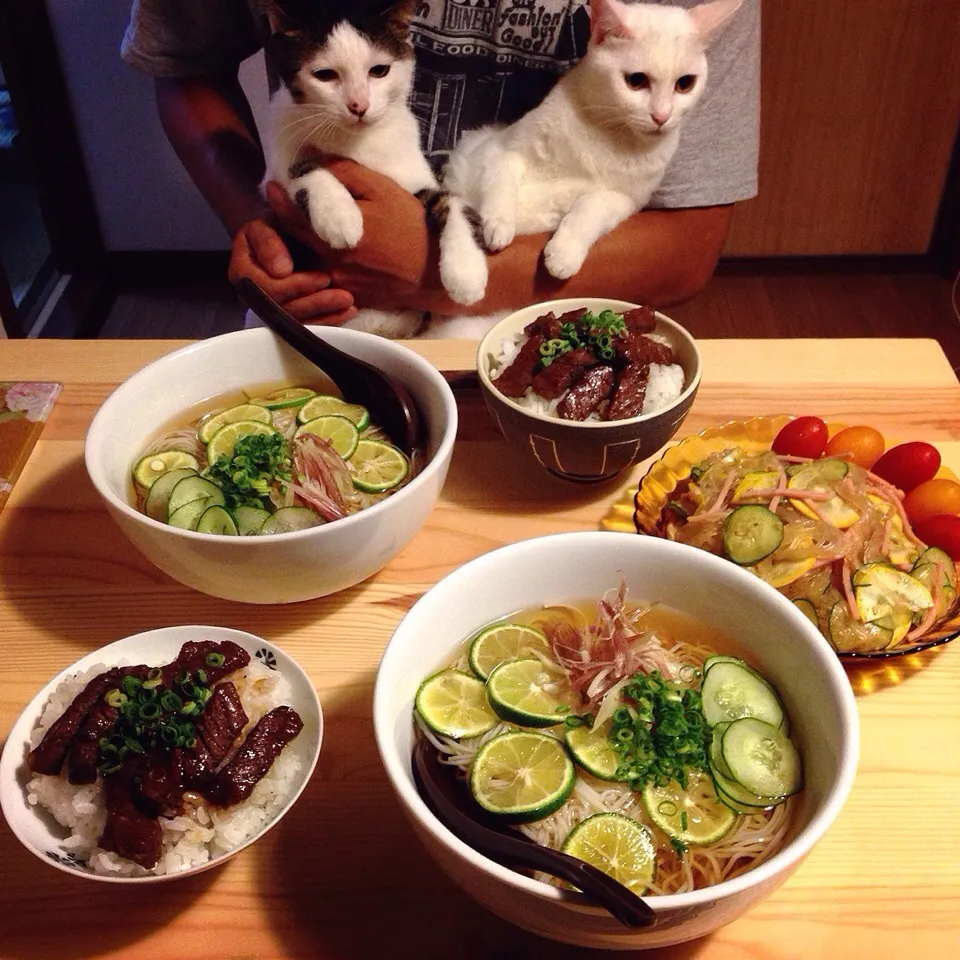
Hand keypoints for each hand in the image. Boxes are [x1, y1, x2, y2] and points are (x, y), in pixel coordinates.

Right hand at [227, 214, 356, 323]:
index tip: (324, 278)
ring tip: (350, 305)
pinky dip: (330, 319)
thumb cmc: (275, 224)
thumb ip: (268, 242)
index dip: (296, 286)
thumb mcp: (267, 224)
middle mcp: (255, 296)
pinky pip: (308, 323)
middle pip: (285, 308)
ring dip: (326, 314)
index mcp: (243, 274)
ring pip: (298, 320)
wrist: (283, 230)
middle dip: (316, 303)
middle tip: (345, 296)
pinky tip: (348, 312)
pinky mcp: (291, 314)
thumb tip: (281, 271)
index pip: (269, 288)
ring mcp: (273, 308)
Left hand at [265, 159, 442, 311]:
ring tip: (305, 228)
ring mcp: (340, 284)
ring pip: (310, 262)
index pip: (294, 215)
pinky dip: (322, 267)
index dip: (280, 200)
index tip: (272, 186)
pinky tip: (330, 253)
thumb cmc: (411, 226)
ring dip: (304, 245)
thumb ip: (343, 172)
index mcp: (334, 235)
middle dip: (287, 222)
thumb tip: (311, 156)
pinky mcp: (351, 298)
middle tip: (282, 205)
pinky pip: (328, 281)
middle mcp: (330, 263)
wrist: (435, 273)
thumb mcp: (381, 189)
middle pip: (297, 241)